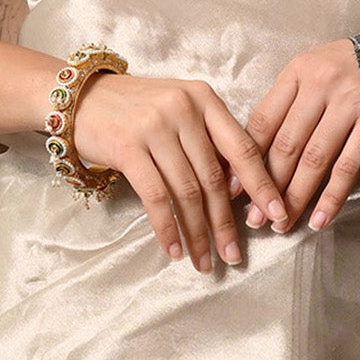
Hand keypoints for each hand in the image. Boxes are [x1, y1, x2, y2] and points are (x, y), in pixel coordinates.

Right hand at [70, 69, 287, 268]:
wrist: (81, 98)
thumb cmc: (136, 109)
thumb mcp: (179, 110)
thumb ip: (208, 140)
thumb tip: (239, 190)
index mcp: (204, 99)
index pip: (243, 148)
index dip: (262, 186)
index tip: (278, 215)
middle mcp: (184, 109)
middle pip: (214, 178)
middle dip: (225, 222)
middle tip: (233, 255)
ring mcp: (155, 127)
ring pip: (187, 192)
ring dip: (197, 233)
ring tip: (203, 260)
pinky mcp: (128, 147)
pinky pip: (156, 197)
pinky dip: (167, 227)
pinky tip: (174, 249)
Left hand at [246, 39, 359, 230]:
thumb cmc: (348, 68)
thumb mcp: (311, 72)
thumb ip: (285, 106)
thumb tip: (252, 156)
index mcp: (298, 72)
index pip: (264, 122)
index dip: (247, 159)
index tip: (235, 190)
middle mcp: (322, 86)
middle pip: (286, 145)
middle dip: (267, 186)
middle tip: (256, 218)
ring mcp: (350, 105)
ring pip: (314, 160)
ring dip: (296, 197)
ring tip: (282, 223)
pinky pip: (348, 167)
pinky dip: (332, 196)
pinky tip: (319, 219)